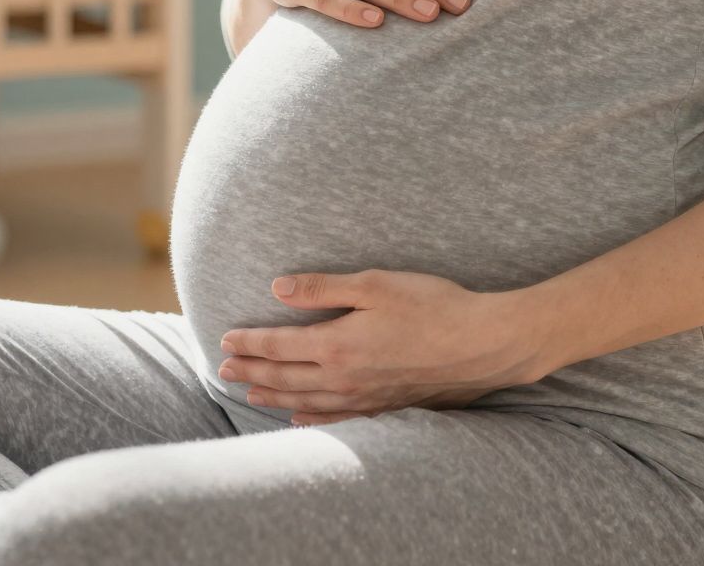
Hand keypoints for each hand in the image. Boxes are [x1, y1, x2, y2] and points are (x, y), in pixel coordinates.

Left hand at [218, 270, 545, 424]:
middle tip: (223, 368)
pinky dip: (310, 418)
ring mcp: (363, 397)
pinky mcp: (384, 406)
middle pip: (284, 376)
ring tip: (248, 392)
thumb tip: (278, 287)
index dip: (250, 342)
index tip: (226, 338)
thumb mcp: (375, 284)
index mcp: (336, 344)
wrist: (480, 344)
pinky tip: (298, 417)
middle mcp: (343, 377)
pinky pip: (335, 418)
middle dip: (251, 371)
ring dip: (272, 395)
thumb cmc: (432, 305)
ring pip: (304, 401)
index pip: (279, 345)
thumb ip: (324, 288)